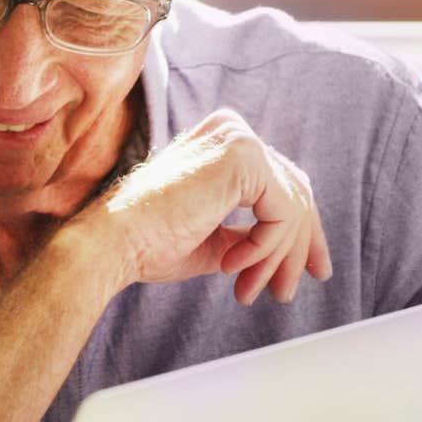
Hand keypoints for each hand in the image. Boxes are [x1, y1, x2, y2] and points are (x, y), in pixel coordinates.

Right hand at [75, 108, 331, 305]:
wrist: (112, 242)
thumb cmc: (149, 243)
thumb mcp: (214, 240)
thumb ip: (249, 234)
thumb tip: (287, 251)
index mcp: (221, 141)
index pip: (281, 184)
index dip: (299, 233)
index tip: (309, 272)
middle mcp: (232, 129)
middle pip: (295, 192)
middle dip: (298, 249)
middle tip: (286, 293)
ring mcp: (238, 138)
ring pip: (292, 206)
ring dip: (277, 258)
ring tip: (250, 291)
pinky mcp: (242, 157)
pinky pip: (282, 212)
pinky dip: (264, 248)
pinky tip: (230, 268)